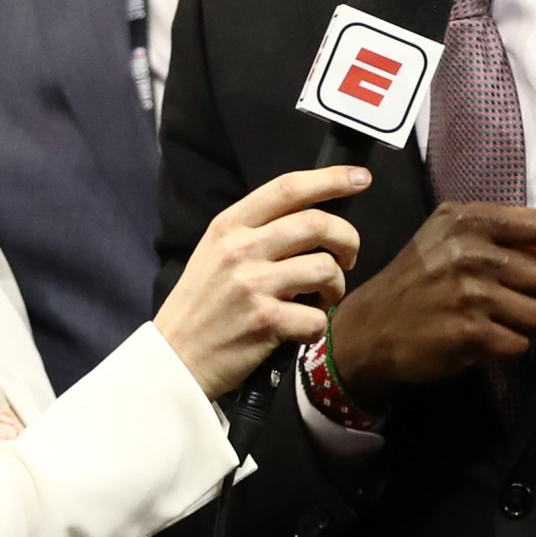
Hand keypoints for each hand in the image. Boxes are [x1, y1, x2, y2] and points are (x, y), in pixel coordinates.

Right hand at [154, 167, 366, 399]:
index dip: (330, 180)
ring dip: (336, 287)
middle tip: (348, 257)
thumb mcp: (214, 253)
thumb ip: (254, 232)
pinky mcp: (265, 320)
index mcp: (228, 226)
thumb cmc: (201, 305)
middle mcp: (241, 249)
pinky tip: (302, 329)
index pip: (287, 188)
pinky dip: (318, 326)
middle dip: (348, 239)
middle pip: (317, 224)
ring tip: (322, 299)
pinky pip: (317, 317)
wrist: (174, 358)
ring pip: (325, 268)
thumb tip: (310, 221)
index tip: (361, 178)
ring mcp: (253, 284)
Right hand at [328, 202, 535, 410]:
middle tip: (513, 299)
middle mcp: (472, 252)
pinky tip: (481, 338)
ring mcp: (471, 293)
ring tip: (497, 319)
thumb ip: (493, 231)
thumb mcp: (444, 235)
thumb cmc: (416, 279)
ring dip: (525, 323)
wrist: (369, 327)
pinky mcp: (470, 332)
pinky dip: (507, 346)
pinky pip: (522, 344)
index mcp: (470, 221)